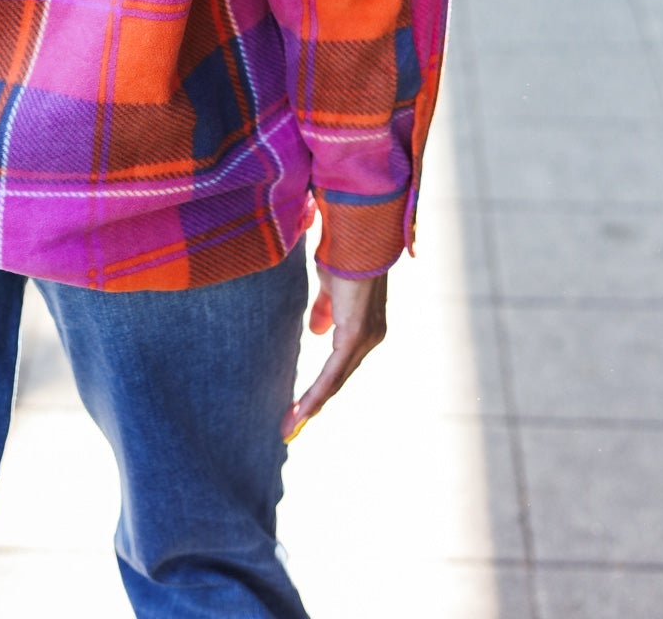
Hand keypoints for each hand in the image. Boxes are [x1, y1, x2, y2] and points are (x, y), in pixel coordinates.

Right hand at [281, 267, 388, 441]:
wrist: (355, 235)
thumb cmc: (343, 254)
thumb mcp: (330, 287)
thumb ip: (325, 311)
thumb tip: (316, 332)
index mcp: (365, 327)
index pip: (341, 365)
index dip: (322, 387)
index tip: (301, 407)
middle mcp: (370, 337)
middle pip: (338, 380)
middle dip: (314, 405)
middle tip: (291, 427)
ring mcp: (366, 337)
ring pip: (336, 381)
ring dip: (312, 405)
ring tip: (291, 426)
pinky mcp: (356, 334)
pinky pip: (334, 371)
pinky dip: (317, 392)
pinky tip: (302, 410)